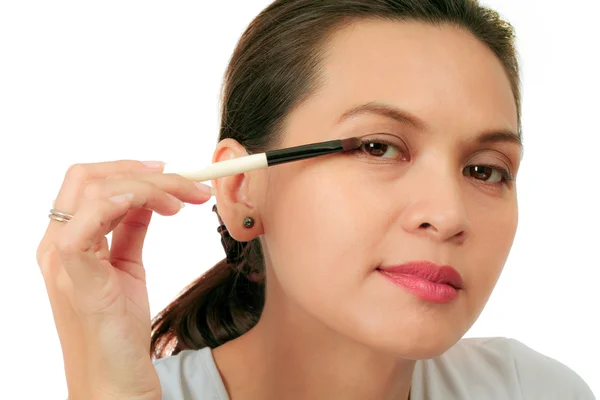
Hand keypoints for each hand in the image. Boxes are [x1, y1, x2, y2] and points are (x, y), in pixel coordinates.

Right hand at [36, 160, 212, 399]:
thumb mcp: (128, 266)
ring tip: (183, 204)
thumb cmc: (120, 325)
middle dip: (146, 174)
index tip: (168, 170)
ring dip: (149, 188)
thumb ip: (130, 229)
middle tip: (188, 186)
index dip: (128, 168)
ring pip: (96, 193)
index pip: (88, 181)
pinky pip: (80, 231)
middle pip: (90, 178)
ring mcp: (62, 261)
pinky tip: (145, 204)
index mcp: (68, 238)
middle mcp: (57, 244)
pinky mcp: (78, 279)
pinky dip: (110, 207)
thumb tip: (148, 198)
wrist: (115, 375)